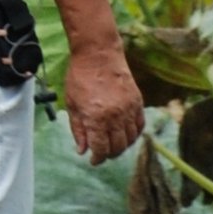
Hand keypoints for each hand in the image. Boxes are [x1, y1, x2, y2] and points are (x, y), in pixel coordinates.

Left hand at [64, 40, 144, 165]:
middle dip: (109, 154)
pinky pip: (140, 126)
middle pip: (117, 148)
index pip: (101, 149)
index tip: (93, 160)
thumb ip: (78, 129)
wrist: (98, 54)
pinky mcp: (138, 102)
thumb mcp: (72, 104)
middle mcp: (115, 117)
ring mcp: (129, 109)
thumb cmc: (80, 77)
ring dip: (122, 146)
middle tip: (102, 152)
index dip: (97, 159)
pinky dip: (134, 134)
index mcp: (96, 118)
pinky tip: (125, 134)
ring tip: (113, 143)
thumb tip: (82, 150)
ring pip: (130, 139)